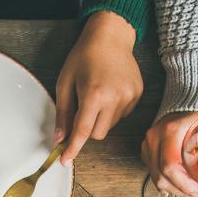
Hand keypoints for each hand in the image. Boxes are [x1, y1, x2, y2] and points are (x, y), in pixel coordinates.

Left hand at [55, 12, 142, 164]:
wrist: (111, 36)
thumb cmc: (84, 56)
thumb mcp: (65, 83)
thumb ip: (63, 113)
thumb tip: (60, 138)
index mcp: (94, 95)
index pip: (82, 132)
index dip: (72, 148)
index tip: (65, 160)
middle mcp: (114, 99)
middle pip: (97, 134)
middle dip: (86, 129)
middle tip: (81, 110)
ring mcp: (129, 97)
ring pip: (109, 126)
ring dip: (99, 119)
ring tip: (96, 94)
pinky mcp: (137, 95)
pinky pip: (121, 115)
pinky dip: (112, 110)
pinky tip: (109, 91)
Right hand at [140, 111, 197, 196]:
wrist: (181, 106)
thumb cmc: (196, 117)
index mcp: (170, 131)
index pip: (170, 166)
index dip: (184, 185)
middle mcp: (154, 139)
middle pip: (162, 177)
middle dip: (182, 190)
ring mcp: (147, 146)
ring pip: (156, 179)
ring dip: (175, 189)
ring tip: (191, 191)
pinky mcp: (145, 152)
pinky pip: (154, 175)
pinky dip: (167, 184)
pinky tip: (179, 187)